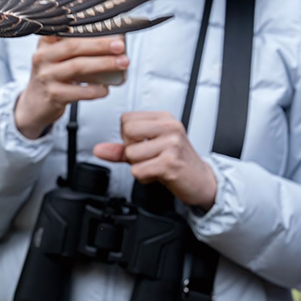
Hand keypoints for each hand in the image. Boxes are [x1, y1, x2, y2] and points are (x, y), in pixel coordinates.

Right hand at [13, 35, 127, 138]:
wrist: (35, 104)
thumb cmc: (53, 76)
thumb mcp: (55, 57)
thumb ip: (73, 47)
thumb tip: (110, 41)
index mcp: (45, 43)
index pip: (64, 29)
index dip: (84, 26)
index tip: (106, 24)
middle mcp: (42, 57)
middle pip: (73, 46)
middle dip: (100, 45)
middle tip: (120, 45)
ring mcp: (46, 76)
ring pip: (78, 66)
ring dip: (103, 64)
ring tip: (122, 63)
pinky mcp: (54, 95)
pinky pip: (80, 91)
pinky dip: (96, 89)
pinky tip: (105, 88)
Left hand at [93, 111, 217, 209]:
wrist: (202, 182)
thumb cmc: (176, 162)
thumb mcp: (148, 149)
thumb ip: (121, 148)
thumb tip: (98, 149)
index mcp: (164, 118)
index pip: (126, 119)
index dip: (127, 136)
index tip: (143, 144)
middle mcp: (170, 127)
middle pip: (126, 133)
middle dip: (131, 150)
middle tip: (148, 156)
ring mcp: (172, 144)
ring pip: (131, 154)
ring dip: (139, 166)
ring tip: (155, 165)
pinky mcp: (170, 163)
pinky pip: (138, 170)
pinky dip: (143, 177)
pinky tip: (158, 174)